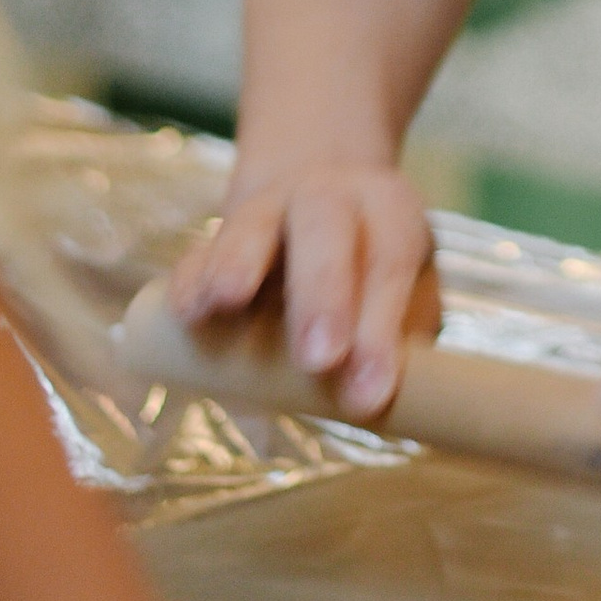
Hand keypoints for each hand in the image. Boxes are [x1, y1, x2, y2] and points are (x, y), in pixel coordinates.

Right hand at [165, 158, 432, 421]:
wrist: (321, 197)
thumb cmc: (374, 264)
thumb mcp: (412, 285)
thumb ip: (406, 336)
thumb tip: (384, 402)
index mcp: (388, 209)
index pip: (391, 260)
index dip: (381, 329)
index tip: (368, 396)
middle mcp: (327, 197)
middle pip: (326, 227)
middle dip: (322, 293)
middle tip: (319, 359)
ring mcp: (268, 211)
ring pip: (254, 225)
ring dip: (239, 261)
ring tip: (229, 300)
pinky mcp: (218, 235)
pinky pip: (198, 254)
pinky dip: (192, 281)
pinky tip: (189, 313)